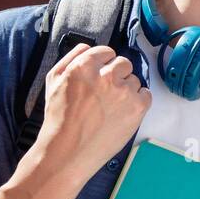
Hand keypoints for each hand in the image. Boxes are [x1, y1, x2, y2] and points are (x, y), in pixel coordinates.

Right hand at [33, 44, 150, 178]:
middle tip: (105, 93)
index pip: (106, 51)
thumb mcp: (53, 82)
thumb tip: (87, 47)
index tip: (100, 75)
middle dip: (116, 75)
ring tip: (110, 107)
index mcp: (83, 67)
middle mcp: (106, 77)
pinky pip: (146, 94)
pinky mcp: (138, 107)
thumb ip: (70, 59)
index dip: (103, 64)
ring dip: (126, 90)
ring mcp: (124, 92)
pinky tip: (122, 112)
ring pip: (134, 80)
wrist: (68, 151)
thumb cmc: (60, 118)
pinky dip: (138, 101)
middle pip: (124, 63)